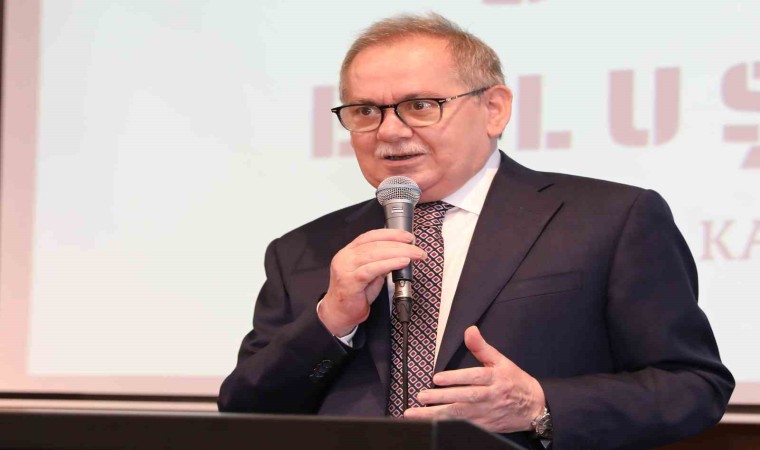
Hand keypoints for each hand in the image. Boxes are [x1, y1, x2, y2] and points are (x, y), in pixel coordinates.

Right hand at [318, 229, 426, 336]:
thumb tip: (400, 254)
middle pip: (375, 244)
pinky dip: (389, 264)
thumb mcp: (370, 274)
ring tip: (414, 255)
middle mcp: (345, 257)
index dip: (391, 234)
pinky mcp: (350, 281)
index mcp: (349, 252)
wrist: (339, 315)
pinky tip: (402, 262)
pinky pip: (372, 269)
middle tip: (417, 249)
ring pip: (375, 254)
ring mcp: (346, 268)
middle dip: (400, 244)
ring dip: (399, 253)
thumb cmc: (354, 295)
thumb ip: (380, 262)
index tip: (408, 236)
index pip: (371, 236)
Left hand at [404, 326, 545, 433]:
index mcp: (495, 378)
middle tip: (422, 396)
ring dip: (438, 415)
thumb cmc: (515, 382)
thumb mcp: (501, 361)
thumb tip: (470, 330)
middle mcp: (490, 396)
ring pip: (460, 415)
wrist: (534, 407)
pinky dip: (448, 426)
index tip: (437, 378)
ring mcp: (487, 413)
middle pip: (464, 398)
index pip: (473, 378)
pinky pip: (464, 427)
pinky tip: (433, 424)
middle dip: (441, 398)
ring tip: (418, 413)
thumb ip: (482, 347)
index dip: (455, 378)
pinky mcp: (485, 426)